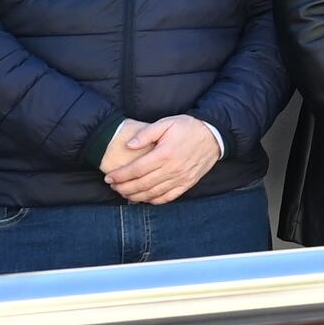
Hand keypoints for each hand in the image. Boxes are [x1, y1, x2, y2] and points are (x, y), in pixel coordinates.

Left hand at [101, 115, 223, 205]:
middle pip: (142, 184)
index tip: (109, 177)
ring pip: (153, 193)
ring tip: (125, 194)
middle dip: (124, 187)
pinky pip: (169, 197)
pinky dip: (155, 201)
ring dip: (136, 196)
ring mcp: (180, 178)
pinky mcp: (187, 183)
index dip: (121, 175)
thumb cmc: (188, 127)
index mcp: (164, 154)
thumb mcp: (166, 123)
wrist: (214, 135)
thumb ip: (146, 133)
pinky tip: (145, 199)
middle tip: (113, 186)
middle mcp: (172, 169)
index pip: (136, 169)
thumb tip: (129, 145)